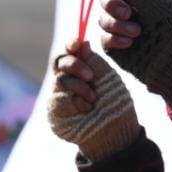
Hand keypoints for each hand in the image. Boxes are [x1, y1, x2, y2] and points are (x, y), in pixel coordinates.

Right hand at [48, 38, 139, 159]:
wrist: (116, 129)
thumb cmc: (114, 102)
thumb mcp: (106, 77)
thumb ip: (92, 61)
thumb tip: (82, 42)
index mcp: (80, 69)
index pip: (69, 52)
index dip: (70, 45)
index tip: (76, 43)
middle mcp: (68, 80)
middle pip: (58, 62)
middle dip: (75, 65)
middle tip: (90, 76)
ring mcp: (60, 95)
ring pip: (60, 80)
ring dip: (80, 88)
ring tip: (93, 99)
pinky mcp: (55, 111)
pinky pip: (59, 99)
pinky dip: (75, 102)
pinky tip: (86, 109)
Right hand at [97, 0, 171, 106]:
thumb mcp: (155, 3)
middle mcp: (128, 6)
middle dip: (112, 4)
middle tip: (128, 13)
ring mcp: (121, 26)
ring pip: (103, 18)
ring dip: (117, 24)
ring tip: (137, 32)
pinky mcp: (116, 44)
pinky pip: (105, 38)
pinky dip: (114, 39)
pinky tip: (129, 43)